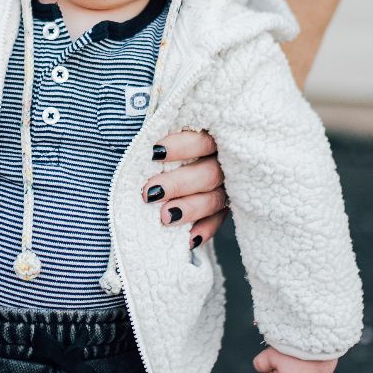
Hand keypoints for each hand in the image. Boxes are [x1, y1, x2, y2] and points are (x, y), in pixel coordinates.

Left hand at [139, 129, 227, 247]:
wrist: (176, 159)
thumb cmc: (163, 145)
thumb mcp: (166, 132)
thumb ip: (161, 141)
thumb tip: (145, 147)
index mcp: (212, 137)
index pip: (204, 140)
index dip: (182, 146)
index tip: (154, 153)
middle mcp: (223, 162)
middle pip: (209, 173)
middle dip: (179, 184)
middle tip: (150, 193)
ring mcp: (226, 186)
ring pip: (214, 199)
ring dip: (190, 209)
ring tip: (165, 217)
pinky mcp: (223, 207)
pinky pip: (218, 220)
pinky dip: (205, 230)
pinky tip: (189, 239)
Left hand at [252, 348, 337, 372]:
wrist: (322, 343)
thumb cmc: (295, 350)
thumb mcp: (270, 355)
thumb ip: (260, 363)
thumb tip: (260, 368)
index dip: (270, 364)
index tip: (276, 355)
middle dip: (283, 365)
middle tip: (288, 351)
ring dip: (296, 363)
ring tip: (300, 351)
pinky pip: (311, 368)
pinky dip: (309, 361)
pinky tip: (310, 353)